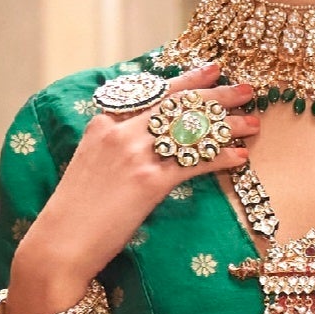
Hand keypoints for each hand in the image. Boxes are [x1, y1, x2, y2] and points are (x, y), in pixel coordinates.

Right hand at [8, 71, 251, 311]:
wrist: (60, 243)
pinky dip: (220, 157)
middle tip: (247, 89)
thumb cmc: (76, 212)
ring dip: (228, 125)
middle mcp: (121, 132)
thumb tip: (148, 141)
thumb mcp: (91, 165)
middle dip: (217, 94)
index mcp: (105, 124)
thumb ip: (116, 145)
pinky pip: (194, 162)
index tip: (213, 70)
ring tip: (254, 122)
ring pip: (191, 129)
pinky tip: (239, 157)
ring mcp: (134, 155)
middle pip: (178, 104)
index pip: (154, 93)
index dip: (188, 80)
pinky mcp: (149, 182)